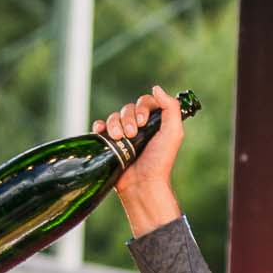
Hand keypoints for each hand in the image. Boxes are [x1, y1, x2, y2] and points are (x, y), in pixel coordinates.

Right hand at [97, 86, 183, 234]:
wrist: (142, 185)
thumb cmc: (160, 162)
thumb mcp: (173, 134)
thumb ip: (170, 109)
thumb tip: (156, 88)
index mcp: (155, 124)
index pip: (145, 102)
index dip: (142, 108)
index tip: (143, 122)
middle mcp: (140, 128)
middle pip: (128, 108)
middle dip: (128, 119)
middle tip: (132, 135)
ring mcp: (124, 136)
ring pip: (113, 116)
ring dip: (114, 124)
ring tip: (119, 139)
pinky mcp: (110, 144)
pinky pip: (100, 127)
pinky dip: (100, 127)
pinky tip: (102, 133)